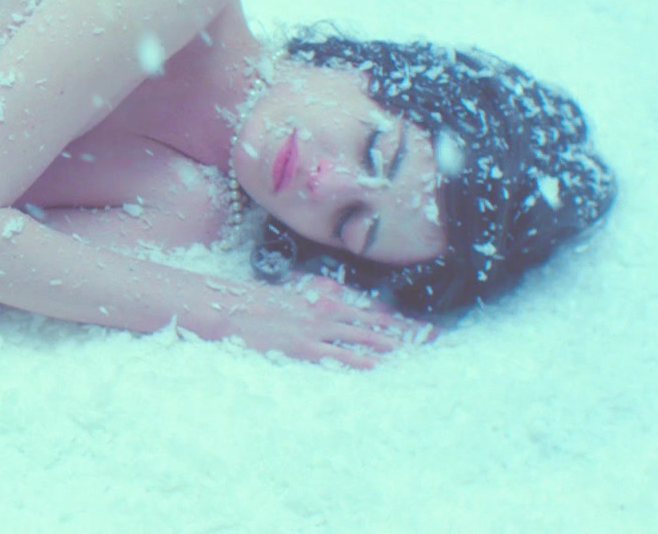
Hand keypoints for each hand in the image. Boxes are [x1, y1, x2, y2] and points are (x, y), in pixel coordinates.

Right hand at [221, 275, 434, 368]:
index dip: (393, 316)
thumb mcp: (289, 294)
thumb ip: (314, 297)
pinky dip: (357, 359)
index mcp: (322, 298)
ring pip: (359, 336)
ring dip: (385, 343)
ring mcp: (314, 329)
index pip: (367, 308)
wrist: (229, 308)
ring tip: (409, 350)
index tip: (416, 324)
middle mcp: (324, 311)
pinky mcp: (302, 346)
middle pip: (371, 321)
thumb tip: (333, 300)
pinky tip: (375, 364)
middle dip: (399, 329)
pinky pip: (335, 354)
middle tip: (428, 337)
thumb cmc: (255, 302)